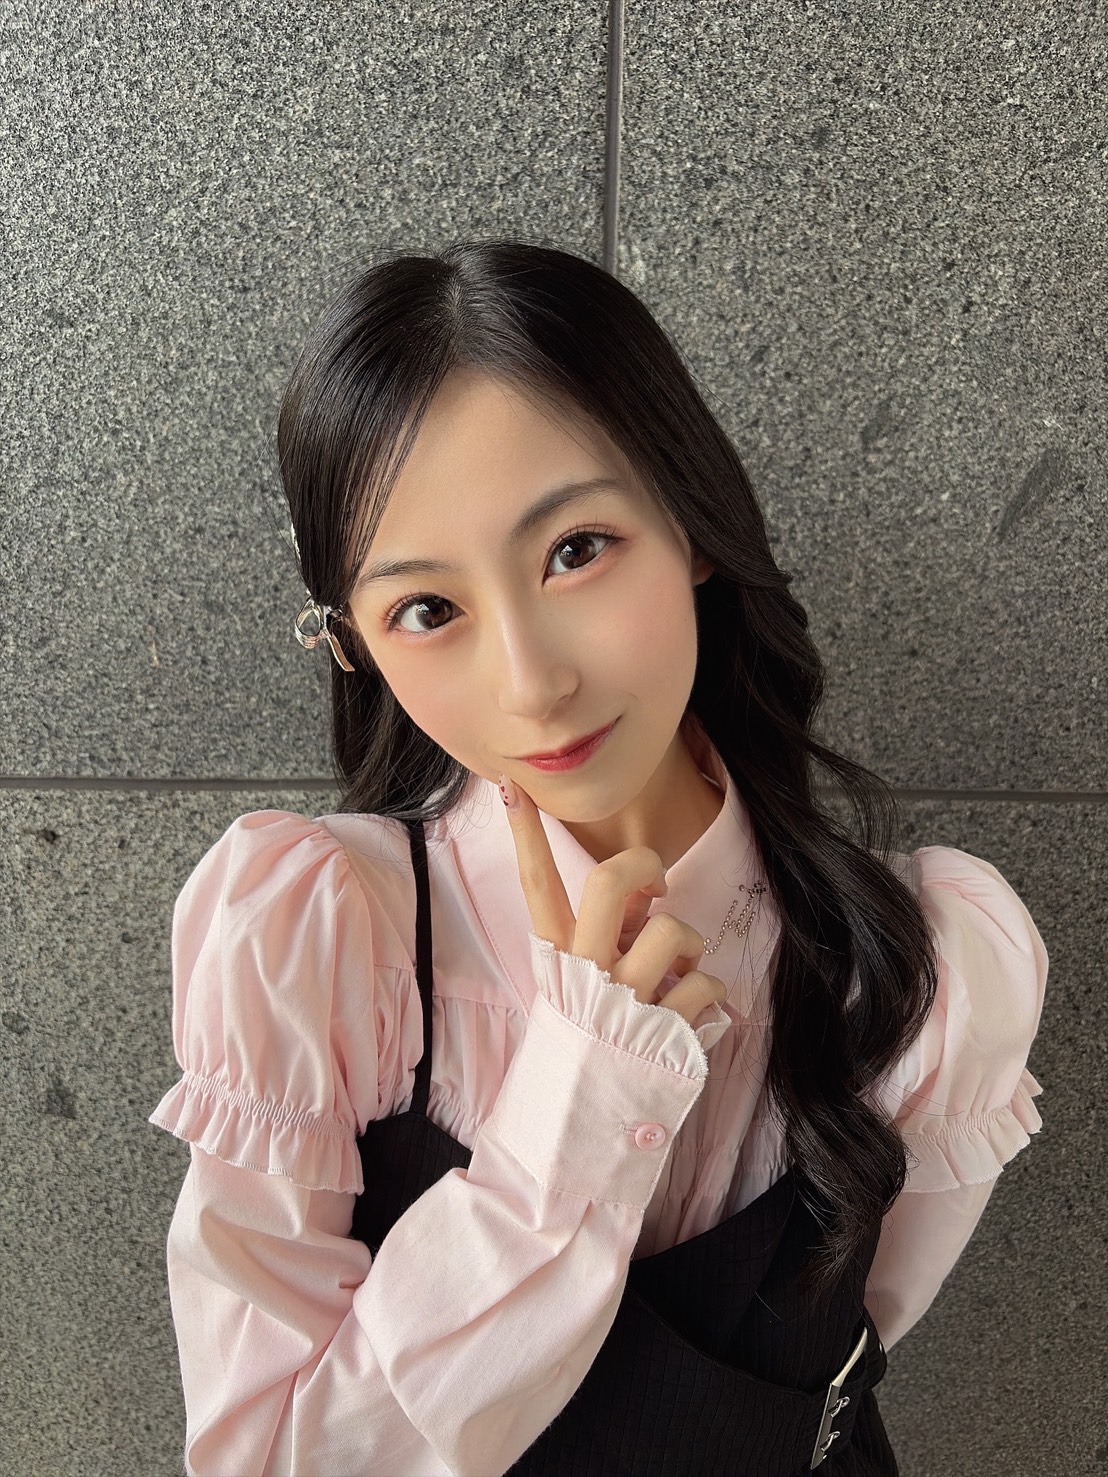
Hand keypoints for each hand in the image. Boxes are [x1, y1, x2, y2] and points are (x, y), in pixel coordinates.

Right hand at [499, 775, 727, 1029]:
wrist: (581, 1126)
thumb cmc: (588, 1045)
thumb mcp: (576, 989)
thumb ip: (603, 941)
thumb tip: (644, 906)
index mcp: (558, 958)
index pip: (536, 884)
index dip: (526, 834)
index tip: (512, 788)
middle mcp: (586, 971)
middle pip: (607, 881)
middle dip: (642, 866)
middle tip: (655, 886)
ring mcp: (623, 998)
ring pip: (671, 929)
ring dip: (689, 949)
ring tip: (678, 974)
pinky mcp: (663, 1028)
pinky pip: (705, 983)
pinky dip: (709, 995)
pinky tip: (690, 1018)